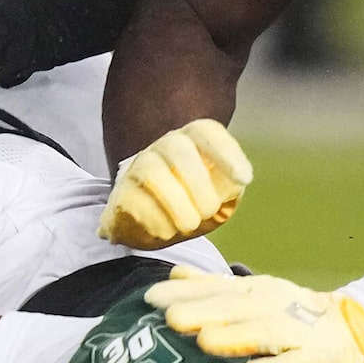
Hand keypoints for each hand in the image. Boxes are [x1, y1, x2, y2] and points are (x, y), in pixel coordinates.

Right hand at [98, 119, 250, 246]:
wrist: (150, 226)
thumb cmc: (191, 206)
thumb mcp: (218, 200)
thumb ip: (229, 192)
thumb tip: (234, 186)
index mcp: (191, 143)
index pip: (205, 132)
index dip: (226, 151)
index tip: (243, 179)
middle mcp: (162, 149)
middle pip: (176, 146)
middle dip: (197, 180)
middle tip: (210, 210)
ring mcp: (137, 168)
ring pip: (150, 169)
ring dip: (175, 201)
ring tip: (189, 225)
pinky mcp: (119, 194)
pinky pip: (131, 198)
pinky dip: (153, 218)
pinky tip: (166, 231)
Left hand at [149, 268, 363, 362]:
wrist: (354, 328)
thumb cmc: (291, 314)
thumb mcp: (255, 293)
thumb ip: (214, 286)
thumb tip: (174, 274)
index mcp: (256, 291)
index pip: (216, 288)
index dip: (184, 292)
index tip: (150, 298)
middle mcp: (274, 307)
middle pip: (235, 308)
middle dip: (202, 312)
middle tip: (169, 317)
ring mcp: (296, 334)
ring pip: (263, 334)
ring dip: (234, 337)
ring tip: (204, 341)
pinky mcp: (316, 361)